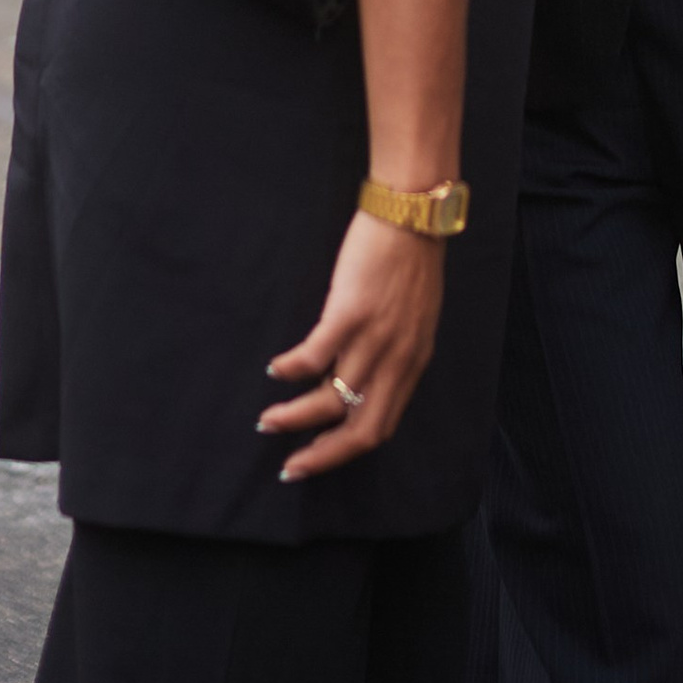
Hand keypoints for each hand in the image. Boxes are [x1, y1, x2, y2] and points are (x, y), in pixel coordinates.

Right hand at [260, 210, 444, 479]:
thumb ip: (394, 353)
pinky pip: (314, 357)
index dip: (346, 451)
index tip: (315, 460)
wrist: (412, 214)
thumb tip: (363, 379)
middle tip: (290, 467)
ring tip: (267, 422)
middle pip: (362, 429)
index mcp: (413, 363)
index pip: (381, 426)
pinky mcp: (350, 313)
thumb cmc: (410, 262)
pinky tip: (274, 371)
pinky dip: (290, 371)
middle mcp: (398, 360)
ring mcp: (375, 338)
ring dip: (295, 418)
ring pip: (333, 401)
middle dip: (322, 456)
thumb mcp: (414, 319)